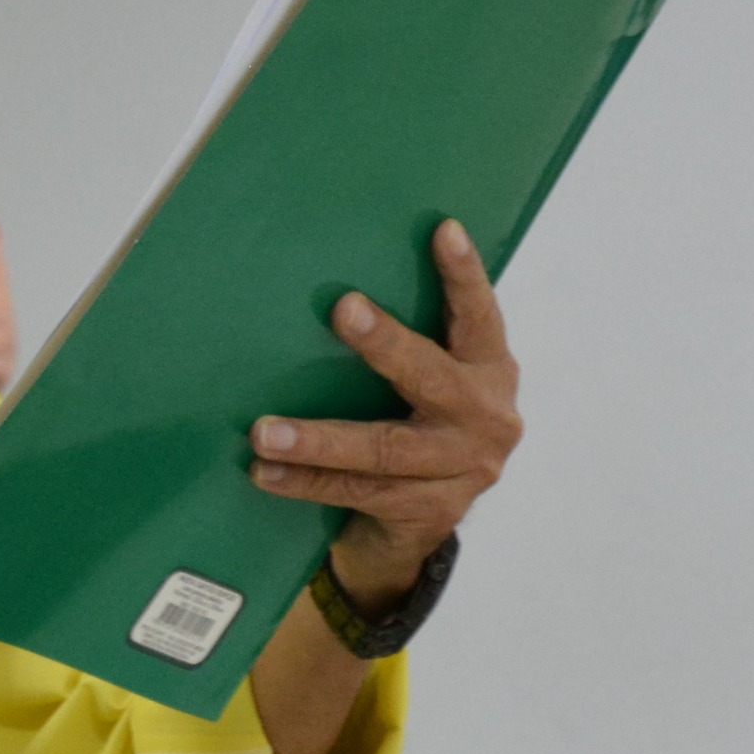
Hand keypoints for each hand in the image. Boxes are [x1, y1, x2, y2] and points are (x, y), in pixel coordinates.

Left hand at [249, 218, 521, 611]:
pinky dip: (306, 482)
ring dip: (318, 440)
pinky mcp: (430, 512)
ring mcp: (462, 470)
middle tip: (343, 308)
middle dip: (385, 344)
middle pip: (431, 377)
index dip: (464, 276)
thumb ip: (407, 346)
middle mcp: (487, 417)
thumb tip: (327, 283)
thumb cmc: (415, 428)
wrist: (425, 524)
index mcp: (490, 370)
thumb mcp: (429, 385)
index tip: (443, 229)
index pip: (480, 317)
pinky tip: (265, 471)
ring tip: (263, 432)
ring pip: (383, 450)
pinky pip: (358, 493)